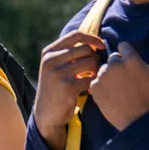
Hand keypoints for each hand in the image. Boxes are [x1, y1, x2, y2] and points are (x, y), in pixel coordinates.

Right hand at [33, 30, 107, 149]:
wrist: (46, 114)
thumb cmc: (56, 88)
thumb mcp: (55, 67)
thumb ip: (68, 53)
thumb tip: (94, 41)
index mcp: (48, 52)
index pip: (75, 35)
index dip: (92, 38)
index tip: (101, 46)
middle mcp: (51, 60)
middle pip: (85, 49)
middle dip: (95, 58)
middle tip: (95, 70)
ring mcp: (58, 73)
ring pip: (90, 62)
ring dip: (97, 71)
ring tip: (93, 79)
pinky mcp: (67, 87)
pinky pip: (91, 79)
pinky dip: (94, 84)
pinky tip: (90, 90)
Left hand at [87, 43, 148, 130]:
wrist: (138, 121)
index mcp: (131, 59)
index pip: (123, 46)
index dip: (127, 55)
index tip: (131, 65)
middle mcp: (115, 64)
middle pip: (113, 59)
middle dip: (118, 66)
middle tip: (126, 80)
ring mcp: (103, 76)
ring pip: (103, 70)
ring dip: (109, 77)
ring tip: (118, 90)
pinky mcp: (95, 87)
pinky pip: (95, 82)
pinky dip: (101, 88)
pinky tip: (110, 96)